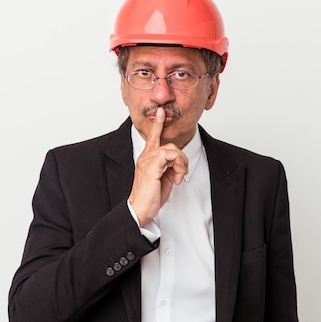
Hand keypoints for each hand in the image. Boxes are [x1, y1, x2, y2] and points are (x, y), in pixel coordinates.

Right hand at [128, 107, 187, 225]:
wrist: (139, 209)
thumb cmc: (149, 197)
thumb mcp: (163, 179)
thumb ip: (169, 168)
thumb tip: (178, 164)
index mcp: (147, 158)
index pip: (153, 137)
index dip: (157, 124)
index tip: (160, 112)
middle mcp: (145, 156)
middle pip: (168, 143)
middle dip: (181, 157)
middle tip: (181, 173)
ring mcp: (147, 160)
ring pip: (172, 149)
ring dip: (181, 163)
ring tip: (178, 177)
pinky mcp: (151, 166)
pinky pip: (169, 155)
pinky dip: (178, 165)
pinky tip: (176, 178)